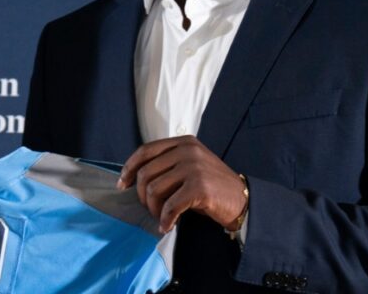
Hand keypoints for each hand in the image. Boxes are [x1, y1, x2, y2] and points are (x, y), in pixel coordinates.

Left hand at [117, 135, 246, 232]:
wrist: (243, 200)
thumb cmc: (212, 187)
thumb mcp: (190, 165)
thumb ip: (167, 164)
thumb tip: (133, 178)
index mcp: (183, 142)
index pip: (145, 151)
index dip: (129, 168)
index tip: (123, 184)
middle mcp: (188, 150)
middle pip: (146, 173)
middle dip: (143, 195)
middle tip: (150, 208)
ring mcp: (194, 167)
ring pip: (155, 190)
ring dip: (154, 209)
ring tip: (161, 217)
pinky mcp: (199, 187)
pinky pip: (170, 206)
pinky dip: (165, 219)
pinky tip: (167, 226)